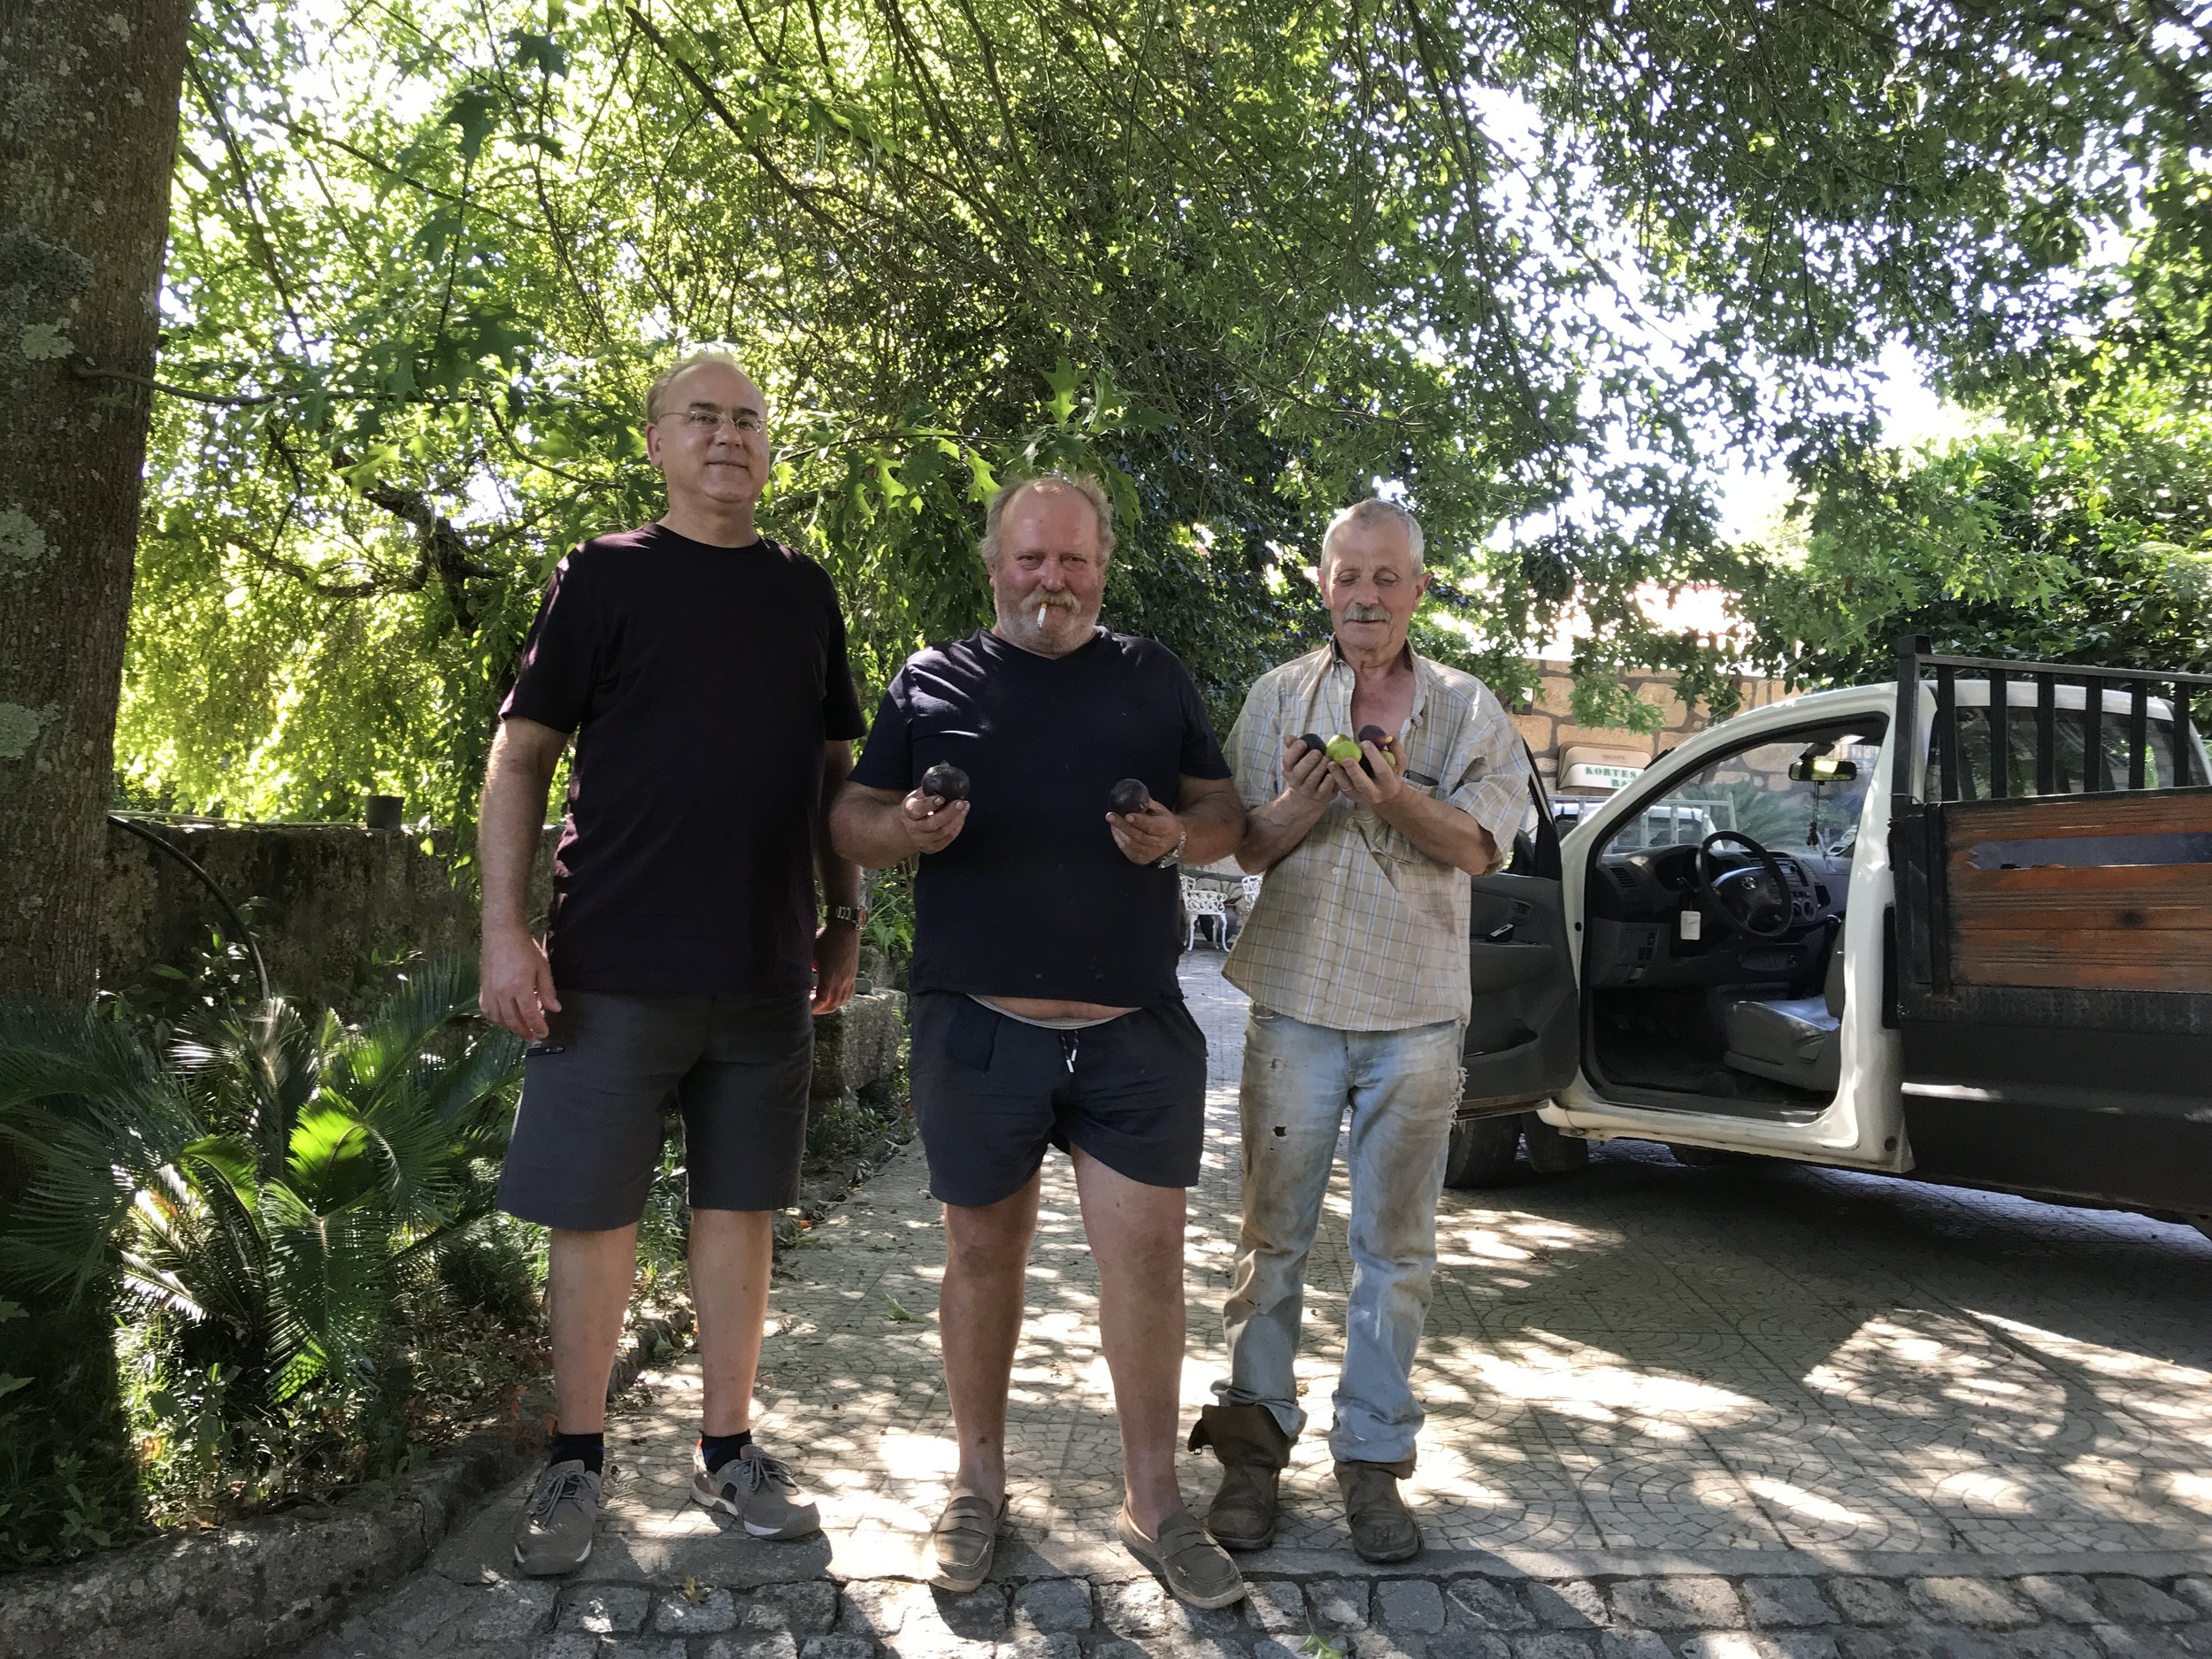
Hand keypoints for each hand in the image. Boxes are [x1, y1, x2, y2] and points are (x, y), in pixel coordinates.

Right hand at [480, 925, 560, 1039]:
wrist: (502, 933)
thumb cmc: (523, 948)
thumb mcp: (542, 967)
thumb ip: (547, 990)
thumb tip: (555, 1008)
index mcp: (520, 986)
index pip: (530, 1015)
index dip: (538, 1026)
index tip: (544, 1033)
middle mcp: (503, 992)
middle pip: (513, 1020)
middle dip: (524, 1031)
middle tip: (533, 1036)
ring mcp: (490, 991)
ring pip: (499, 1018)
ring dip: (510, 1027)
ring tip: (520, 1029)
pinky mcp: (483, 988)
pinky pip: (487, 1010)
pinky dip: (495, 1019)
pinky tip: (503, 1019)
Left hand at [812, 921, 859, 1012]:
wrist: (845, 927)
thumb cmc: (826, 938)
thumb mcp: (811, 952)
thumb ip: (804, 967)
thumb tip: (794, 977)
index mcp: (830, 975)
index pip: (822, 999)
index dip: (813, 1007)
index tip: (805, 1007)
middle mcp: (842, 979)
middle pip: (833, 1004)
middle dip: (821, 1009)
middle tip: (810, 1008)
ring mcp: (849, 978)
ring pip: (842, 1000)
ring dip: (831, 1005)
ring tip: (821, 1003)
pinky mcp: (853, 974)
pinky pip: (849, 993)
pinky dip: (841, 999)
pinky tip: (833, 996)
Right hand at [901, 788, 968, 852]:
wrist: (906, 829)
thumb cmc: (914, 809)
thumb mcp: (915, 797)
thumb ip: (928, 792)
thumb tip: (944, 785)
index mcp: (908, 813)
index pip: (917, 810)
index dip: (929, 805)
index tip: (941, 799)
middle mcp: (913, 829)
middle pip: (933, 823)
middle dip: (950, 812)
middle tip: (961, 803)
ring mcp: (922, 840)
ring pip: (943, 832)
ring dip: (957, 819)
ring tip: (965, 807)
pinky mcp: (931, 848)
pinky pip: (947, 840)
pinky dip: (957, 829)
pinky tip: (961, 818)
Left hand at [1108, 797, 1182, 863]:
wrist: (1174, 840)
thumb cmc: (1165, 822)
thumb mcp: (1160, 810)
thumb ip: (1147, 804)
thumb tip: (1132, 796)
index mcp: (1165, 828)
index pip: (1150, 826)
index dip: (1138, 821)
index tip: (1128, 815)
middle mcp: (1158, 843)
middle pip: (1138, 836)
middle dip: (1122, 825)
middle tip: (1110, 816)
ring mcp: (1150, 853)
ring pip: (1131, 844)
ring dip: (1119, 832)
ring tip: (1112, 821)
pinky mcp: (1143, 859)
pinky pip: (1127, 850)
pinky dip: (1119, 840)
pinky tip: (1116, 831)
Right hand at [1283, 733, 1340, 803]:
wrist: (1309, 795)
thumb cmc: (1306, 769)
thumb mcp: (1299, 759)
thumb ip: (1294, 747)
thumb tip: (1288, 737)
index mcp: (1289, 770)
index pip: (1287, 761)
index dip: (1294, 751)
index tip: (1303, 742)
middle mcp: (1296, 781)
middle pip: (1299, 772)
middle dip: (1308, 761)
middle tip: (1318, 752)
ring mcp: (1308, 790)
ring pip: (1312, 780)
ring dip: (1320, 768)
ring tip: (1327, 759)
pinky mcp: (1321, 796)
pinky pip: (1324, 789)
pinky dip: (1329, 780)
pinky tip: (1332, 773)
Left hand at [1330, 737, 1406, 808]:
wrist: (1386, 796)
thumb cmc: (1392, 774)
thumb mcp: (1399, 763)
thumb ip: (1395, 749)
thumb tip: (1388, 736)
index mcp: (1389, 783)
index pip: (1382, 770)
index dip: (1374, 757)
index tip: (1364, 743)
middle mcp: (1375, 793)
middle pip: (1363, 783)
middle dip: (1354, 771)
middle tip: (1346, 758)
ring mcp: (1361, 797)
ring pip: (1348, 788)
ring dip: (1338, 775)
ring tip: (1331, 763)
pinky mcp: (1351, 797)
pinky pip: (1341, 788)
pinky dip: (1334, 778)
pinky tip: (1329, 767)